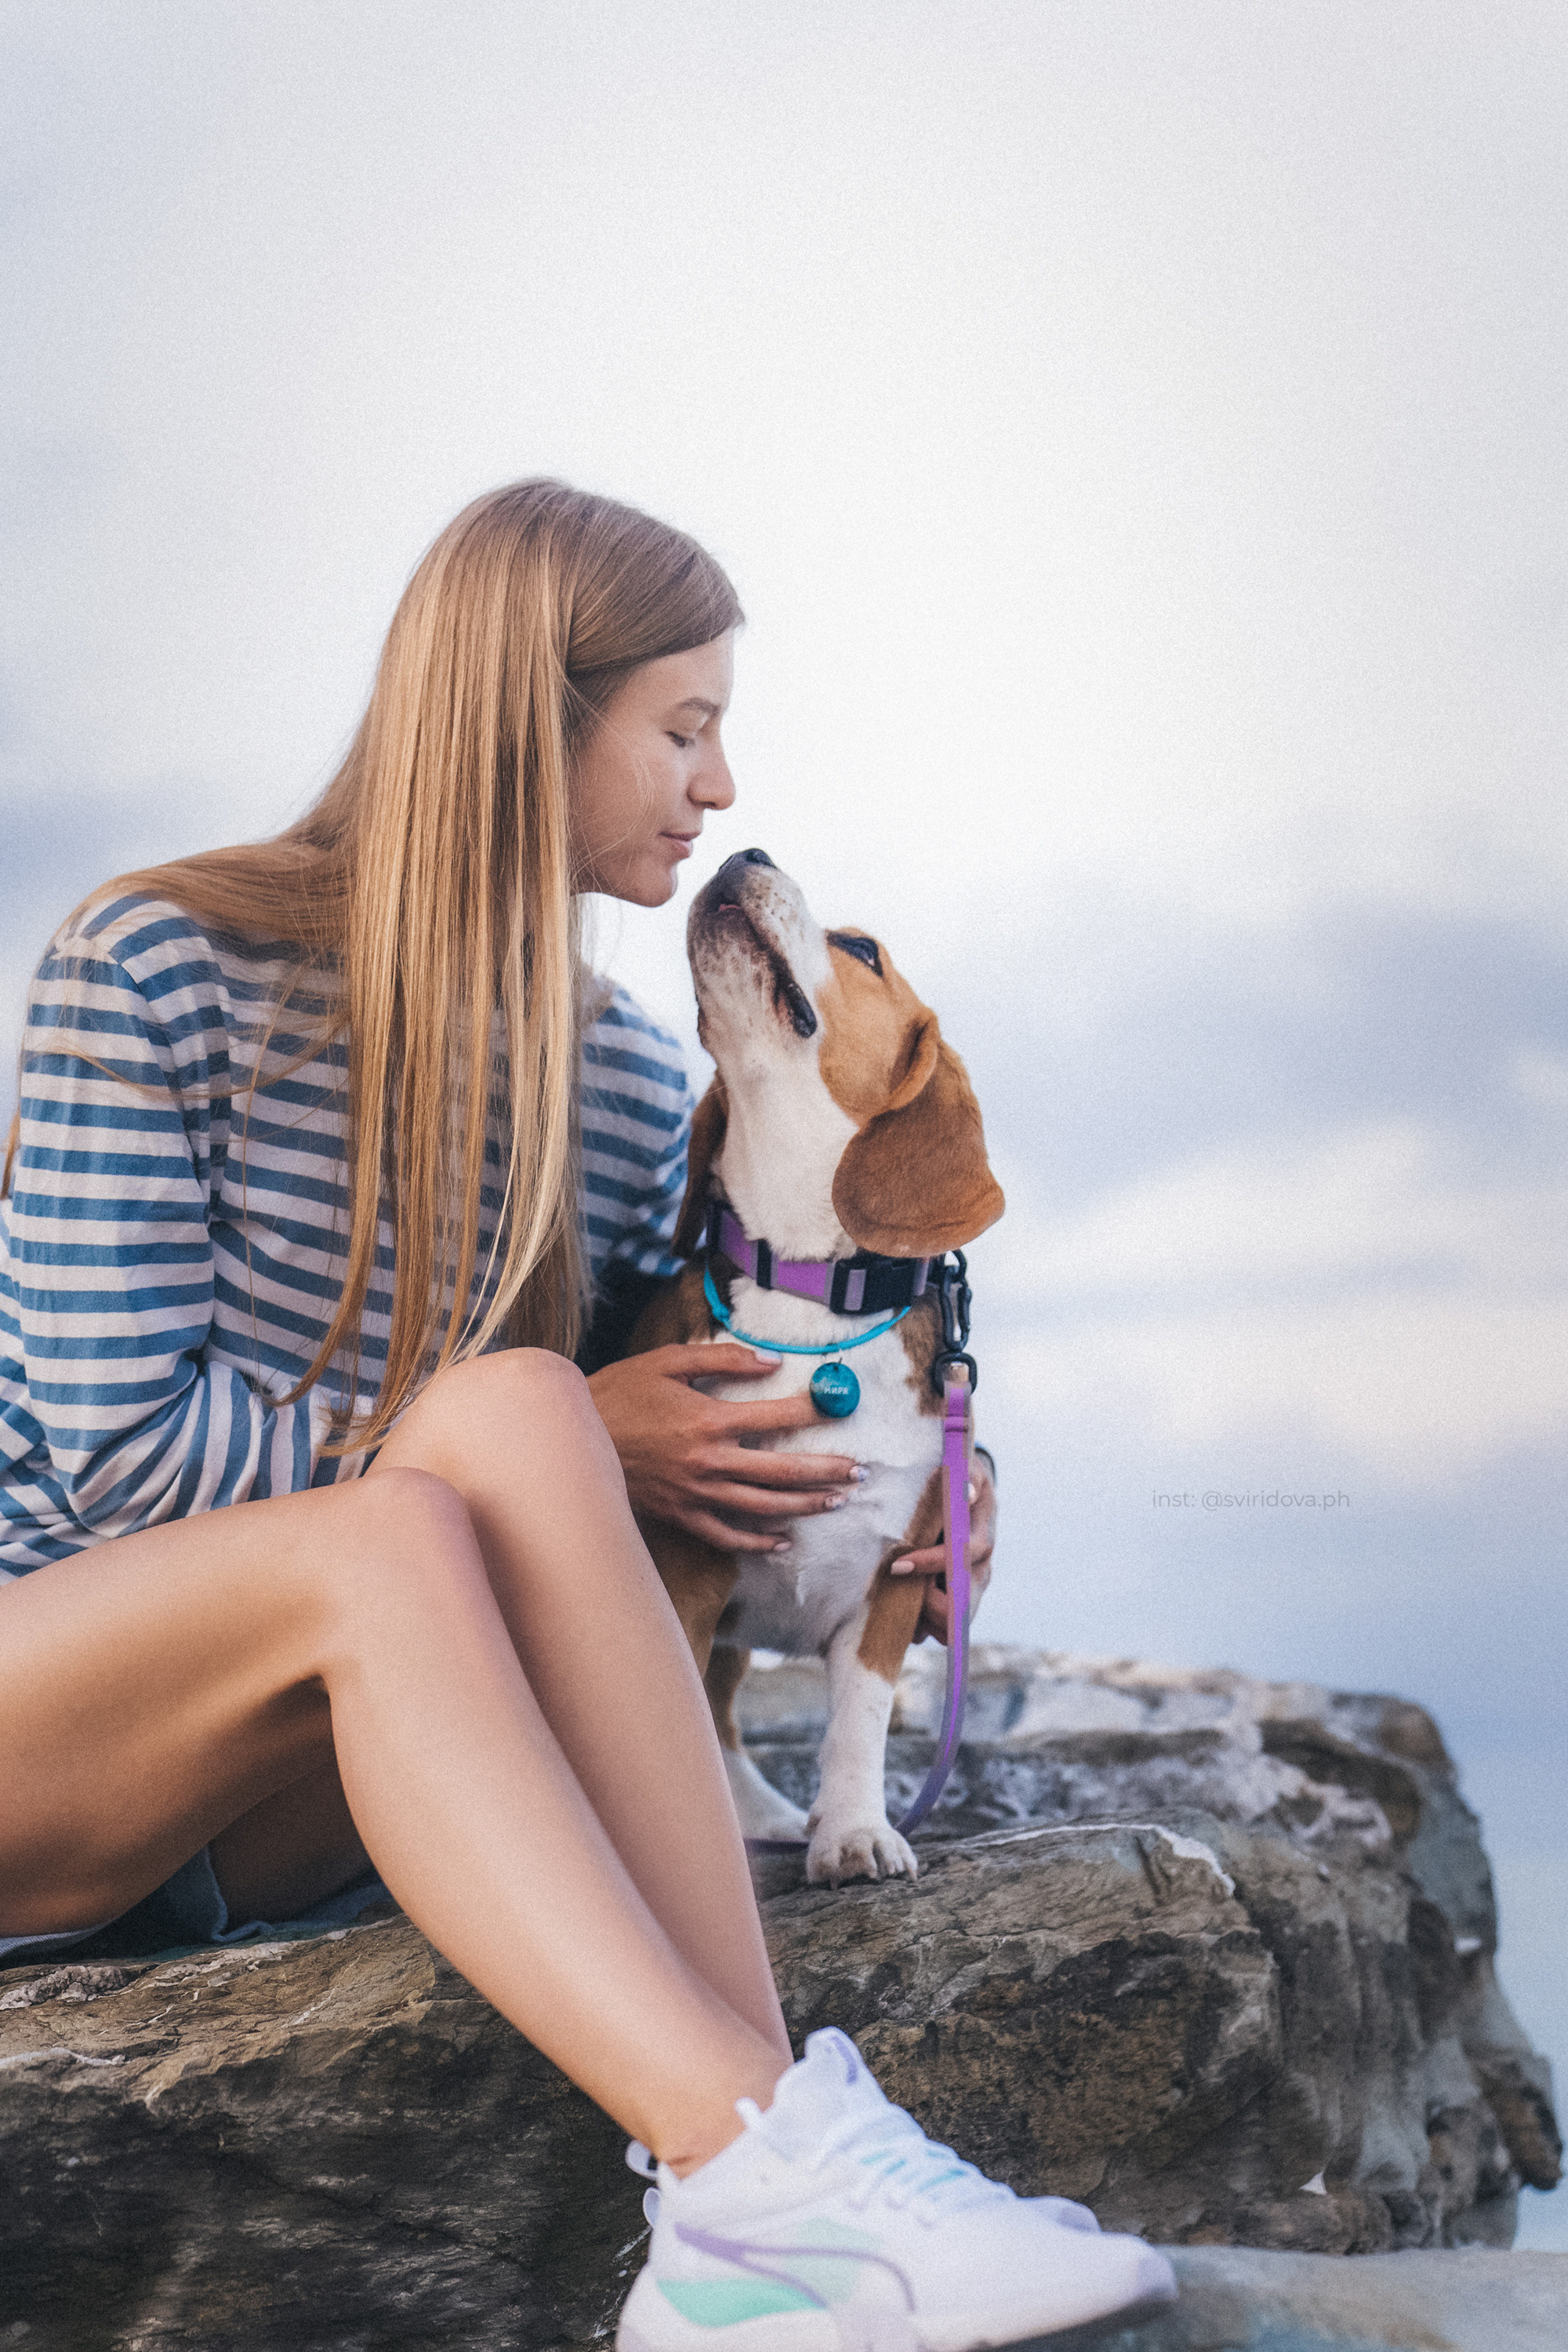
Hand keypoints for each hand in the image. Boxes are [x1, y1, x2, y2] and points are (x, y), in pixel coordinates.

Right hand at [587, 1344, 860, 1552]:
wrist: (567, 1440)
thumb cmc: (618, 1394)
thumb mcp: (667, 1362)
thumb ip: (722, 1358)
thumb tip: (771, 1362)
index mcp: (709, 1419)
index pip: (776, 1416)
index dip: (813, 1410)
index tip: (839, 1405)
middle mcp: (710, 1461)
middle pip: (782, 1470)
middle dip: (826, 1470)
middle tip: (860, 1471)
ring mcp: (697, 1494)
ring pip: (764, 1506)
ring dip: (805, 1505)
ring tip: (837, 1500)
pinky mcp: (681, 1515)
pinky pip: (727, 1536)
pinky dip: (758, 1542)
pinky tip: (783, 1540)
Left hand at [888, 1452, 995, 1644]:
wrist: (963, 1497)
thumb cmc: (957, 1482)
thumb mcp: (965, 1469)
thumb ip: (966, 1476)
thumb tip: (966, 1491)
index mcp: (980, 1539)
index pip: (962, 1558)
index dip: (931, 1565)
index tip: (898, 1565)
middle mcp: (978, 1573)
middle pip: (961, 1609)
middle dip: (927, 1605)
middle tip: (897, 1586)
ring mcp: (967, 1593)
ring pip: (948, 1628)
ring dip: (919, 1619)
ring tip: (893, 1594)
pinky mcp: (952, 1605)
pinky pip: (935, 1632)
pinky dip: (915, 1626)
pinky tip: (895, 1605)